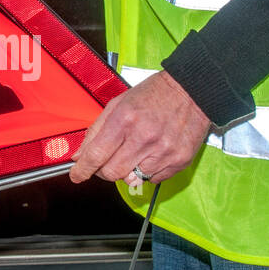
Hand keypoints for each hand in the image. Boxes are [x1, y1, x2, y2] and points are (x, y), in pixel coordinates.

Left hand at [70, 71, 210, 185]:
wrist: (191, 90)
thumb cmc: (154, 94)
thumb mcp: (118, 104)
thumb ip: (96, 131)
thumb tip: (80, 156)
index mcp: (125, 120)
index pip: (96, 155)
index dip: (83, 170)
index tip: (77, 175)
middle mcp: (144, 137)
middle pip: (113, 173)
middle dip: (104, 171)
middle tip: (106, 163)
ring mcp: (164, 151)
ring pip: (133, 179)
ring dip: (128, 170)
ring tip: (135, 152)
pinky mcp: (179, 159)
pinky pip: (154, 179)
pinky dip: (148, 171)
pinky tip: (152, 153)